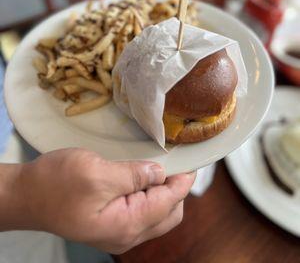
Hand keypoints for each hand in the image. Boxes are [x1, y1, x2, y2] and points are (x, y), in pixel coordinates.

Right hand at [19, 148, 194, 253]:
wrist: (26, 196)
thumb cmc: (55, 184)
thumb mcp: (97, 173)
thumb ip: (133, 175)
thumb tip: (160, 172)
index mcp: (126, 223)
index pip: (169, 203)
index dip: (182, 181)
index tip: (191, 162)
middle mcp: (126, 234)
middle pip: (168, 214)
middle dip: (175, 189)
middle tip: (171, 162)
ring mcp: (118, 231)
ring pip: (156, 214)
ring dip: (162, 191)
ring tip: (155, 167)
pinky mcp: (110, 224)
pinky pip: (141, 212)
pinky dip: (147, 195)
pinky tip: (140, 177)